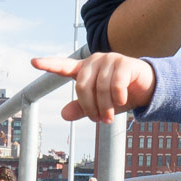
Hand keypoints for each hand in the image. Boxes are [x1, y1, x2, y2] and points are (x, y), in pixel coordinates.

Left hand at [33, 53, 157, 124]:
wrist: (147, 90)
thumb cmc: (120, 96)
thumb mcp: (99, 106)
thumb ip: (82, 108)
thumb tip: (64, 114)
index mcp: (85, 70)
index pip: (63, 67)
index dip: (48, 65)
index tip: (33, 62)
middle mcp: (95, 62)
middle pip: (81, 86)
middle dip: (89, 107)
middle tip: (99, 120)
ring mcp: (110, 60)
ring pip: (100, 88)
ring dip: (105, 107)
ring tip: (109, 118)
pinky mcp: (125, 63)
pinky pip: (115, 84)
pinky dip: (118, 98)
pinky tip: (122, 102)